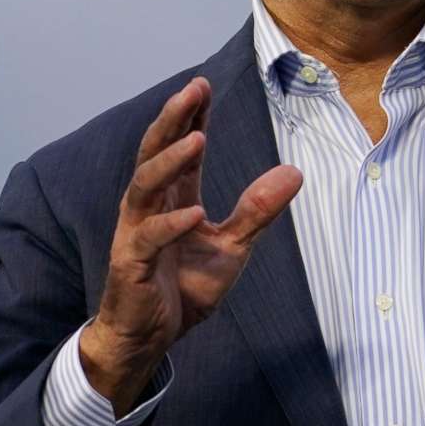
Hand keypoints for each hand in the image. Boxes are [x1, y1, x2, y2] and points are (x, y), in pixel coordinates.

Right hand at [80, 77, 302, 411]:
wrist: (149, 339)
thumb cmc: (183, 289)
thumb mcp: (231, 248)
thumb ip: (257, 211)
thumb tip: (294, 171)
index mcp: (172, 198)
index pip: (180, 148)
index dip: (192, 117)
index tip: (205, 86)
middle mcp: (148, 207)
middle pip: (155, 152)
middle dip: (174, 120)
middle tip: (193, 89)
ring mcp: (136, 233)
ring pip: (145, 186)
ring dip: (170, 162)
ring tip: (196, 140)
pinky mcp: (131, 264)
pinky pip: (149, 238)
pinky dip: (171, 224)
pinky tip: (192, 212)